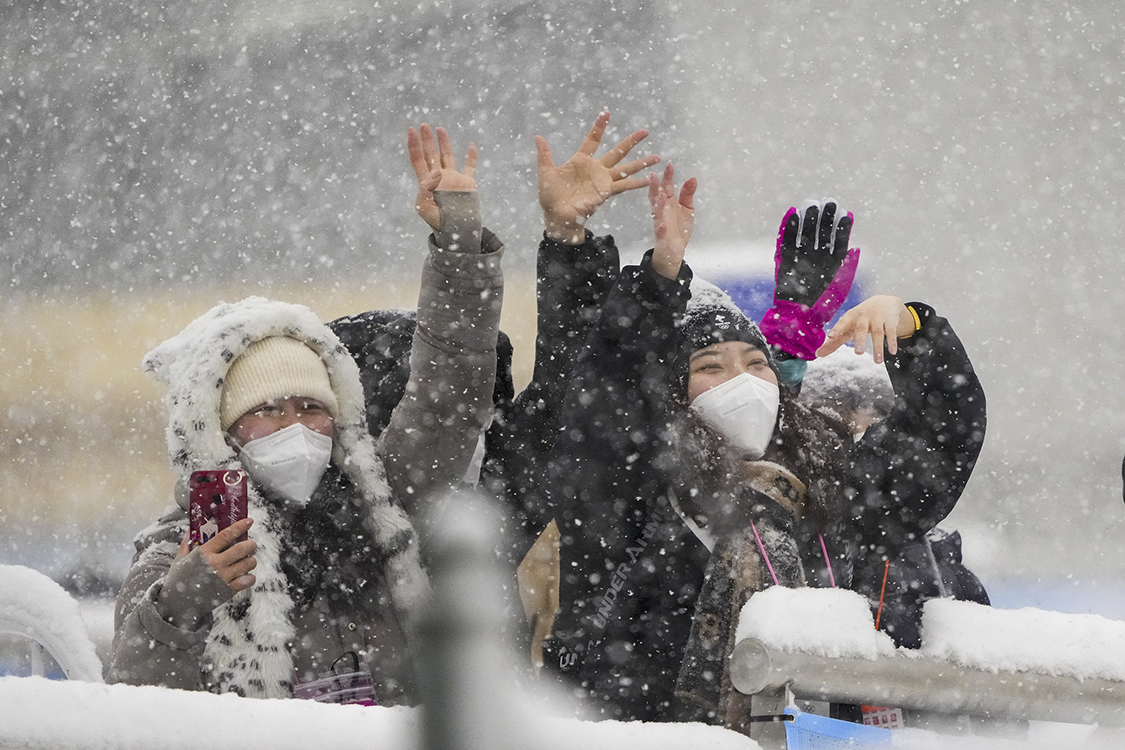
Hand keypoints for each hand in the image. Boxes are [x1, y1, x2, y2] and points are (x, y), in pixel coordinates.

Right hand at [178, 517, 257, 591]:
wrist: (177, 604)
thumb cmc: (179, 579)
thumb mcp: (180, 559)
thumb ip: (187, 543)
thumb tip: (192, 528)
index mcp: (204, 553)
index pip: (226, 535)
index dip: (239, 527)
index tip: (249, 521)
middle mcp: (216, 563)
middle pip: (242, 548)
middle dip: (250, 544)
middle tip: (250, 544)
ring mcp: (223, 577)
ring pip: (248, 563)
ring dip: (251, 560)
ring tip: (247, 560)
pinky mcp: (228, 590)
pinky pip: (247, 581)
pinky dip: (249, 577)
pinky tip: (245, 576)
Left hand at [408, 123, 476, 229]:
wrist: (456, 231)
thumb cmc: (438, 222)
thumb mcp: (425, 209)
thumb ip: (424, 192)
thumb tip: (432, 176)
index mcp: (427, 183)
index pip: (418, 160)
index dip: (413, 146)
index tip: (411, 131)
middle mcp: (439, 178)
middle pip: (431, 154)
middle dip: (426, 140)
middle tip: (424, 125)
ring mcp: (453, 179)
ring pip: (447, 156)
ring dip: (444, 143)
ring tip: (440, 129)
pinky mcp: (467, 184)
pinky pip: (470, 167)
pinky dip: (471, 157)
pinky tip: (471, 145)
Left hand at [536, 111, 660, 244]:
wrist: (556, 216)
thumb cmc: (551, 196)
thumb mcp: (546, 172)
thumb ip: (545, 154)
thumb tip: (538, 137)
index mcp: (581, 161)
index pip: (593, 140)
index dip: (599, 127)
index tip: (607, 113)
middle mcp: (595, 169)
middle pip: (617, 151)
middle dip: (631, 141)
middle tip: (645, 131)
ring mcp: (602, 181)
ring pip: (626, 167)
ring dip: (641, 163)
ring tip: (657, 157)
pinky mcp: (606, 192)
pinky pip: (624, 186)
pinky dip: (637, 183)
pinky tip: (650, 180)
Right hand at [649, 164, 696, 279]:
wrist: (673, 250)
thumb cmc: (678, 228)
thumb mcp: (687, 208)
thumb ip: (688, 194)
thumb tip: (692, 178)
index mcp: (668, 203)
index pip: (666, 186)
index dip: (667, 176)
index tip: (669, 165)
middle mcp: (662, 211)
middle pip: (656, 196)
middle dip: (655, 186)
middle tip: (654, 175)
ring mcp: (661, 223)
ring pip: (657, 212)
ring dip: (658, 204)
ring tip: (661, 195)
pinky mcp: (663, 237)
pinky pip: (660, 232)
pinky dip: (660, 228)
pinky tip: (662, 225)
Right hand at [759, 200, 860, 359]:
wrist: (799, 317)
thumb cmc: (823, 305)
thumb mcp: (841, 285)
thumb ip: (847, 266)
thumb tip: (855, 248)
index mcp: (831, 263)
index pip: (838, 240)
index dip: (842, 227)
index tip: (846, 213)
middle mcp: (816, 258)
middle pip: (821, 233)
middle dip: (825, 218)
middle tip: (829, 202)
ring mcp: (801, 258)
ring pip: (805, 233)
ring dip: (809, 219)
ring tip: (812, 204)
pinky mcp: (786, 259)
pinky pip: (787, 240)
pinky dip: (789, 227)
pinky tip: (793, 214)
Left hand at [816, 295, 915, 363]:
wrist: (884, 302)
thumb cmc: (860, 319)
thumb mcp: (847, 327)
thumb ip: (834, 342)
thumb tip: (817, 354)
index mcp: (850, 318)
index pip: (842, 323)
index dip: (837, 329)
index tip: (830, 336)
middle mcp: (864, 317)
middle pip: (861, 329)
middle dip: (860, 340)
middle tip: (858, 353)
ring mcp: (878, 318)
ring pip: (878, 333)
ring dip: (878, 347)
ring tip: (877, 361)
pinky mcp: (890, 321)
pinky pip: (892, 331)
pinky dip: (893, 342)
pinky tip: (893, 352)